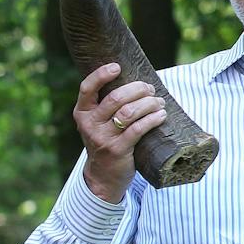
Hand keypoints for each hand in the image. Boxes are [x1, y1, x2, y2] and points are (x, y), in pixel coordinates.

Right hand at [73, 63, 166, 202]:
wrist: (103, 176)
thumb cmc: (106, 141)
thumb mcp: (98, 123)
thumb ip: (106, 105)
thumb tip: (135, 80)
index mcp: (82, 112)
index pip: (87, 88)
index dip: (101, 74)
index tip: (117, 66)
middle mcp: (89, 124)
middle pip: (116, 98)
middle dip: (138, 89)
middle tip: (151, 89)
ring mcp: (102, 138)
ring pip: (129, 112)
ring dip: (149, 104)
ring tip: (159, 102)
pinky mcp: (117, 150)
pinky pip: (138, 129)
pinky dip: (153, 119)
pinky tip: (161, 115)